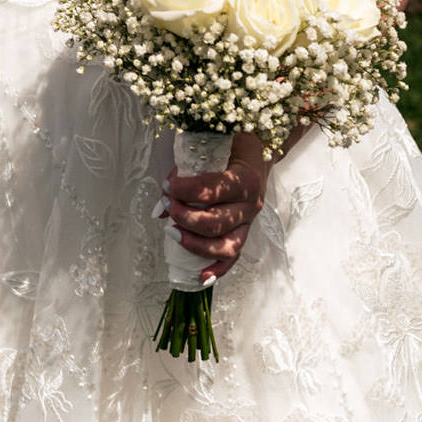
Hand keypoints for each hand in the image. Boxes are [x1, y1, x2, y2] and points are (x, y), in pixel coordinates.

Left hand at [163, 146, 269, 282]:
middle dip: (184, 216)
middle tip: (166, 204)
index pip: (211, 190)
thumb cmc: (232, 145)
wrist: (259, 152)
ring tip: (172, 232)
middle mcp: (251, 205)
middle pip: (215, 222)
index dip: (184, 190)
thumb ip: (187, 169)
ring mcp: (249, 223)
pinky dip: (217, 269)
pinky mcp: (244, 233)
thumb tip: (161, 205)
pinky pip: (233, 257)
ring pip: (226, 246)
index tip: (168, 185)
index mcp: (245, 179)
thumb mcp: (213, 146)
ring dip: (195, 244)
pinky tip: (201, 276)